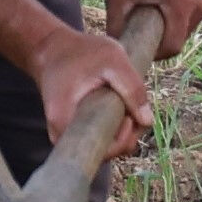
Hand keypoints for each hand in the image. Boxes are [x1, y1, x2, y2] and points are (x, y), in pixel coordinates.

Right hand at [22, 9, 158, 174]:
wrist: (54, 50)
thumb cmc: (81, 52)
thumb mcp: (112, 60)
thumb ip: (132, 88)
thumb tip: (147, 122)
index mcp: (65, 123)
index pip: (102, 151)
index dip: (124, 138)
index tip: (128, 114)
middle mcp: (63, 137)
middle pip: (107, 151)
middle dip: (128, 132)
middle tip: (131, 103)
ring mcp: (69, 136)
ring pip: (106, 145)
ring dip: (124, 128)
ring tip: (125, 102)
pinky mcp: (75, 131)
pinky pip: (101, 137)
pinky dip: (115, 125)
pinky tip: (119, 106)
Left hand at [99, 0, 201, 62]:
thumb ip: (115, 25)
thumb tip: (116, 52)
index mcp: (182, 5)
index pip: (172, 47)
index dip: (153, 53)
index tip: (136, 45)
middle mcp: (200, 7)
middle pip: (178, 42)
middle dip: (157, 42)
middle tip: (137, 30)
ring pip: (182, 34)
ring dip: (164, 33)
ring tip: (146, 18)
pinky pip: (186, 24)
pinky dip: (171, 24)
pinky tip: (156, 12)